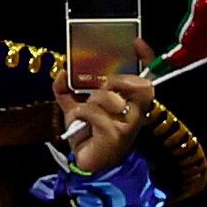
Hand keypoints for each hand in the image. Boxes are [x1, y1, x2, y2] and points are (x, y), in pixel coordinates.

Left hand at [62, 61, 153, 175]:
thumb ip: (67, 90)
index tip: (137, 43)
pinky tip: (78, 123)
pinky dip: (80, 114)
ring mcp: (128, 124)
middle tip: (99, 89)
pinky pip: (93, 112)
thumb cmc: (89, 134)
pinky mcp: (116, 135)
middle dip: (115, 81)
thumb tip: (60, 72)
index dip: (146, 59)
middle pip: (138, 84)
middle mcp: (135, 112)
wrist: (90, 164)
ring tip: (84, 113)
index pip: (146, 76)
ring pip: (109, 97)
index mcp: (131, 102)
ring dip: (90, 102)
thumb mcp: (77, 108)